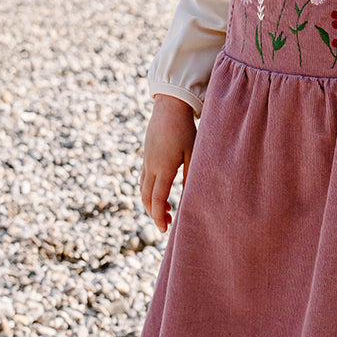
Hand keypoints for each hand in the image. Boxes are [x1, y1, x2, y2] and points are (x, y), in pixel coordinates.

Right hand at [140, 95, 196, 232]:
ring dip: (151, 204)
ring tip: (166, 212)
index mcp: (163, 167)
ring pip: (142, 189)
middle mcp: (151, 166)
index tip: (164, 229)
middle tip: (167, 225)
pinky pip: (143, 179)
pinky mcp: (146, 156)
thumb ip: (190, 176)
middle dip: (155, 214)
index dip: (159, 217)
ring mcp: (147, 161)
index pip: (157, 199)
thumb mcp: (193, 153)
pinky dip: (148, 192)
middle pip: (146, 198)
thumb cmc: (185, 129)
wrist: (169, 107)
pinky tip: (159, 194)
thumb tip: (189, 197)